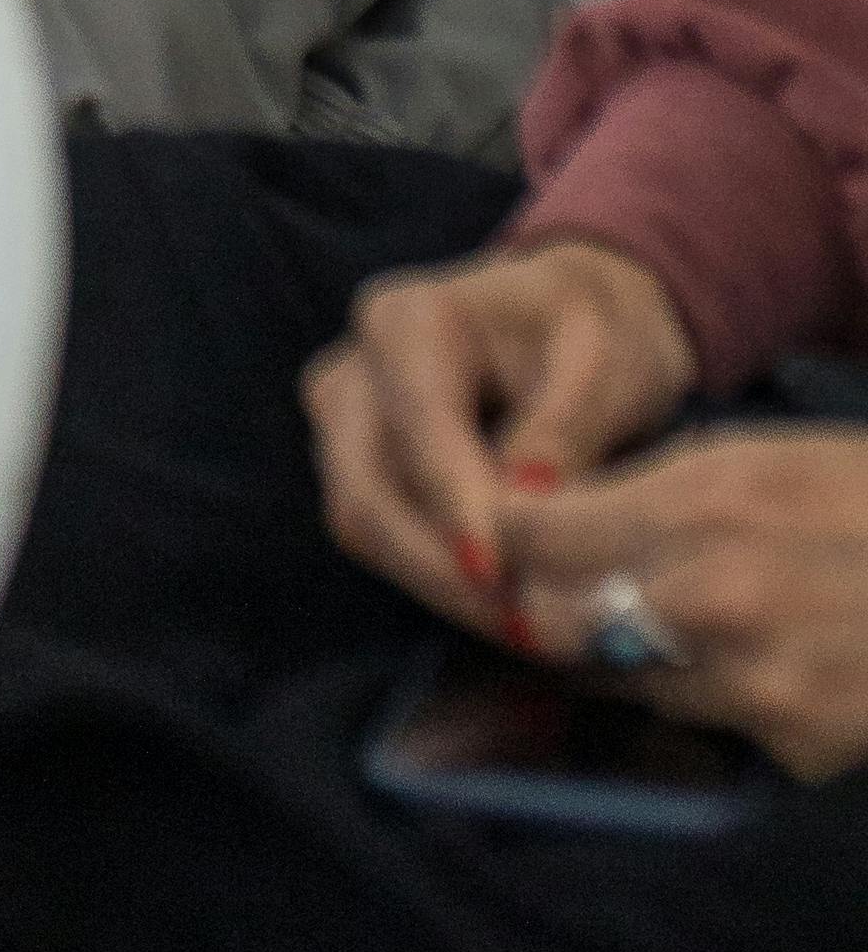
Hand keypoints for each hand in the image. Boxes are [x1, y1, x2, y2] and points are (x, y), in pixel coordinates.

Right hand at [308, 236, 698, 624]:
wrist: (576, 328)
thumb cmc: (595, 334)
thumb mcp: (606, 362)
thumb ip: (564, 427)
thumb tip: (524, 504)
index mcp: (406, 321)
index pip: (420, 429)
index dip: (455, 508)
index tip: (500, 579)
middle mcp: (354, 370)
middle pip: (369, 490)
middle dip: (442, 570)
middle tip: (528, 631)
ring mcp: (346, 424)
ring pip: (366, 526)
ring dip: (441, 587)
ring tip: (531, 630)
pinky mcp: (359, 471)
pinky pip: (384, 540)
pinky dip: (441, 582)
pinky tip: (510, 613)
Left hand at [499, 429, 867, 779]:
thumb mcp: (765, 460)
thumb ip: (657, 489)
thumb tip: (553, 512)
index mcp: (702, 500)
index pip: (528, 531)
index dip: (502, 536)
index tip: (497, 538)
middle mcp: (711, 595)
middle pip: (548, 621)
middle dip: (535, 609)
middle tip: (540, 596)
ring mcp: (751, 681)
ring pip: (618, 681)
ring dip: (617, 657)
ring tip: (657, 621)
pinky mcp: (791, 746)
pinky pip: (704, 724)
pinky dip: (708, 698)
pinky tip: (753, 661)